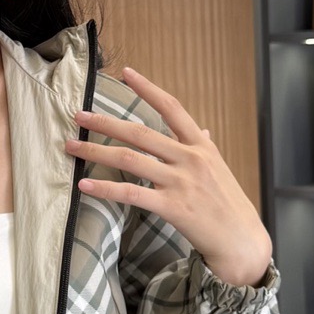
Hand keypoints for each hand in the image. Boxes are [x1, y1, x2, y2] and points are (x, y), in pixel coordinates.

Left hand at [64, 64, 273, 288]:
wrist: (241, 241)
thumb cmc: (228, 204)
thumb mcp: (220, 169)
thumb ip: (204, 147)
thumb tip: (202, 130)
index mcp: (201, 146)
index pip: (171, 108)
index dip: (148, 88)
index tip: (125, 72)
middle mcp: (190, 159)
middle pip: (140, 132)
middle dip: (105, 122)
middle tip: (78, 115)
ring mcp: (180, 182)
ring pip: (129, 159)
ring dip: (95, 151)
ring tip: (71, 147)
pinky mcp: (172, 207)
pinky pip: (131, 193)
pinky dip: (105, 188)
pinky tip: (84, 185)